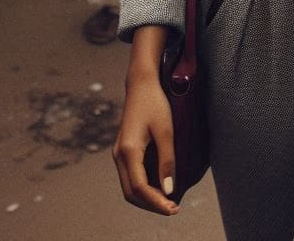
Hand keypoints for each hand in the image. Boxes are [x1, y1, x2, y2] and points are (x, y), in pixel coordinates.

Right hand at [113, 74, 179, 215]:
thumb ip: (167, 161)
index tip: (174, 209)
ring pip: (129, 187)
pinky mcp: (123, 150)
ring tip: (168, 200)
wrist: (142, 84)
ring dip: (147, 198)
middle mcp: (119, 155)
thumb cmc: (155, 103)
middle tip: (173, 208)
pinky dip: (143, 187)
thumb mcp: (166, 131)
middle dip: (151, 205)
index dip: (157, 202)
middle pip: (131, 193)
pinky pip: (130, 176)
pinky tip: (159, 186)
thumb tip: (169, 190)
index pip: (140, 188)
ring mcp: (119, 153)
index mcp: (128, 151)